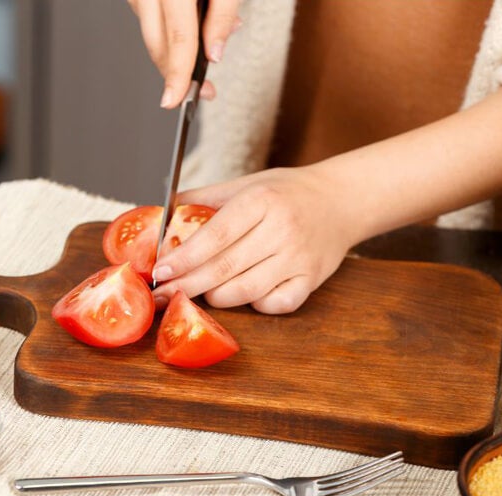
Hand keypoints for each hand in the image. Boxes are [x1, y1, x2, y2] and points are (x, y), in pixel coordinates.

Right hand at [127, 0, 242, 107]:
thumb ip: (222, 15)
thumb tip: (214, 53)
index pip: (179, 37)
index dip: (179, 73)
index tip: (177, 99)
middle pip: (158, 44)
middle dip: (177, 74)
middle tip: (203, 91)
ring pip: (151, 36)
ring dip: (174, 53)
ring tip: (207, 51)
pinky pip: (150, 21)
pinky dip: (168, 34)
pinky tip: (190, 30)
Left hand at [151, 165, 359, 313]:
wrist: (342, 200)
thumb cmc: (287, 192)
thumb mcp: (245, 183)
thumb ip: (203, 198)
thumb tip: (161, 215)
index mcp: (260, 201)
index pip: (214, 236)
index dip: (184, 258)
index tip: (160, 271)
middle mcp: (281, 230)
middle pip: (224, 268)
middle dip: (187, 285)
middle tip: (162, 294)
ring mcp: (299, 258)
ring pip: (245, 291)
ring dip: (214, 296)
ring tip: (199, 291)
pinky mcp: (312, 280)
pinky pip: (275, 305)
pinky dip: (254, 305)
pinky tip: (243, 293)